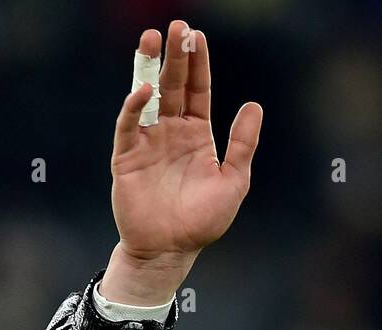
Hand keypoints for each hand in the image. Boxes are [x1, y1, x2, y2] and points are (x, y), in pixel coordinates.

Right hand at [101, 21, 262, 303]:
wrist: (171, 250)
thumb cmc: (203, 220)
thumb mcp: (233, 181)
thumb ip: (243, 144)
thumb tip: (254, 105)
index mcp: (196, 134)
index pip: (197, 90)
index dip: (198, 63)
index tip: (198, 35)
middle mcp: (170, 131)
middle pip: (173, 84)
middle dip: (175, 55)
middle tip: (176, 26)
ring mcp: (147, 141)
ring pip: (147, 95)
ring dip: (148, 67)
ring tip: (152, 38)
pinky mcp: (127, 157)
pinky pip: (129, 125)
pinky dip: (134, 105)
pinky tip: (146, 89)